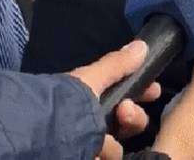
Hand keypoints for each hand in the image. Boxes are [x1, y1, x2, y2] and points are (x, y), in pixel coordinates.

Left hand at [67, 40, 160, 158]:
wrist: (39, 137)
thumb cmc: (65, 103)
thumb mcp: (90, 79)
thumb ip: (116, 64)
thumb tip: (143, 45)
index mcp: (94, 101)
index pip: (127, 97)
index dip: (143, 93)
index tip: (154, 92)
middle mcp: (94, 124)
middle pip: (130, 124)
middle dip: (134, 117)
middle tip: (125, 112)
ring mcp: (91, 146)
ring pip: (119, 147)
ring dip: (113, 144)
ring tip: (100, 144)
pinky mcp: (90, 159)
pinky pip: (107, 159)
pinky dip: (102, 157)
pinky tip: (94, 154)